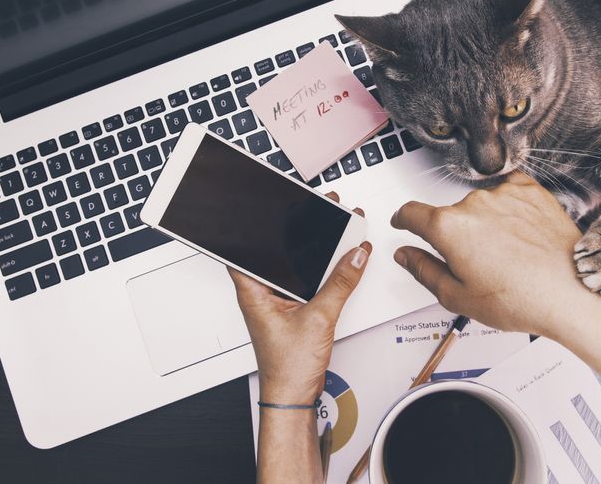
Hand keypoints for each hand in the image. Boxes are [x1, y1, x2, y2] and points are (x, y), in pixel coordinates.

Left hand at [228, 194, 369, 404]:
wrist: (292, 397)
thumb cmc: (287, 368)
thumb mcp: (319, 318)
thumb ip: (340, 284)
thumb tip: (355, 256)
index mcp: (253, 290)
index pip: (245, 246)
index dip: (257, 223)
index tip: (271, 204)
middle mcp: (261, 293)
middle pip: (274, 251)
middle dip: (295, 231)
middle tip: (313, 210)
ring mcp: (276, 301)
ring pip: (291, 266)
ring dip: (309, 251)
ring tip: (330, 230)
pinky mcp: (291, 309)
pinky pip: (304, 281)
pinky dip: (318, 270)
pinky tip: (335, 261)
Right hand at [390, 173, 600, 341]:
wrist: (572, 291)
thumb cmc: (522, 298)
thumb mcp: (458, 297)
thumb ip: (423, 271)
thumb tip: (406, 255)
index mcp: (449, 227)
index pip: (411, 213)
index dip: (403, 220)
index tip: (404, 223)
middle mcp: (474, 203)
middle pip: (451, 214)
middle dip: (457, 235)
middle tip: (477, 265)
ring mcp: (504, 194)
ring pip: (481, 206)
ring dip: (486, 223)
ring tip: (508, 256)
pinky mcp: (531, 191)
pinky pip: (509, 193)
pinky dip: (509, 209)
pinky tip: (520, 235)